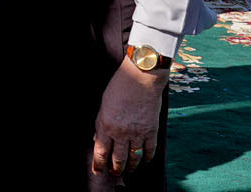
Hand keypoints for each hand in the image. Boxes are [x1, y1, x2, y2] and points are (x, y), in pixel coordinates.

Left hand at [91, 57, 167, 178]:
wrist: (141, 77)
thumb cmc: (119, 87)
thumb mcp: (103, 104)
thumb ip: (101, 123)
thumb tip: (98, 138)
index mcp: (105, 125)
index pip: (100, 152)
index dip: (99, 165)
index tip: (98, 171)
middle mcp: (120, 133)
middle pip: (117, 159)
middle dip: (115, 169)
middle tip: (114, 173)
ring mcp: (137, 133)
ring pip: (133, 158)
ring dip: (131, 167)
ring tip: (128, 170)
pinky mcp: (152, 131)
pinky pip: (149, 151)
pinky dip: (147, 158)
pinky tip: (145, 160)